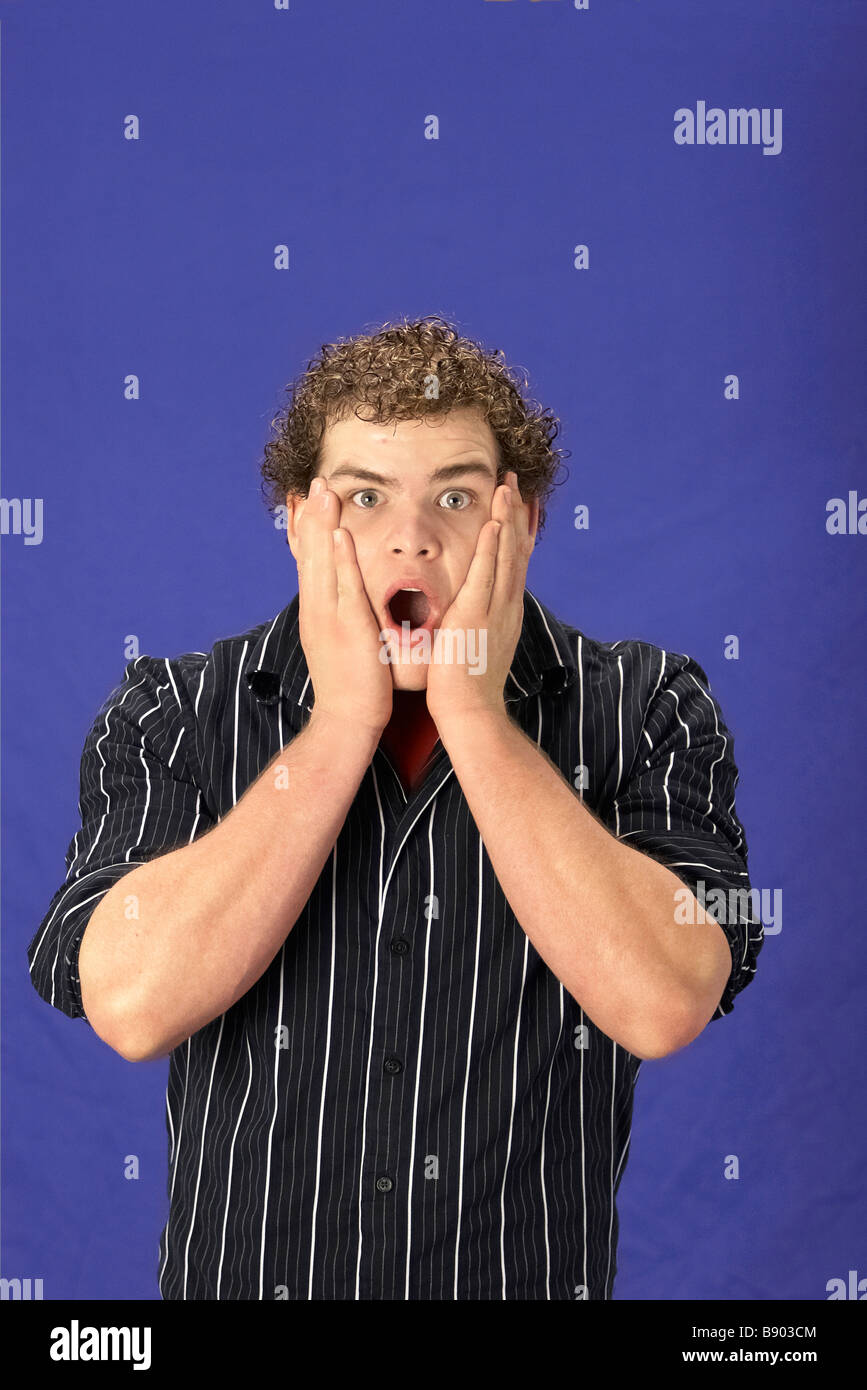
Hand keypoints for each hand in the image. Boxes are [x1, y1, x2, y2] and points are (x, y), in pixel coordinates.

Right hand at [293, 476, 392, 737]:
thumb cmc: (351, 685)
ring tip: (324, 492)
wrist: (346, 720)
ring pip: (324, 563)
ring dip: (324, 525)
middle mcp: (317, 609)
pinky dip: (340, 559)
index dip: (310, 530)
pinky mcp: (347, 628)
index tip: (310, 500)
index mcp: (317, 611)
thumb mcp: (341, 643)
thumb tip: (346, 601)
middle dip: (314, 516)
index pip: (310, 562)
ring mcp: (328, 617)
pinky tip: (341, 534)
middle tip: (315, 481)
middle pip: (312, 554)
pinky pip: (343, 587)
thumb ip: (342, 617)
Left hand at [425, 470, 534, 737]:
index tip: (517, 504)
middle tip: (514, 481)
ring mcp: (494, 609)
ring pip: (505, 554)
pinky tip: (494, 522)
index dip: (516, 531)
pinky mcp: (476, 615)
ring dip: (507, 517)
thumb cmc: (467, 687)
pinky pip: (486, 573)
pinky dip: (491, 546)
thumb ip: (478, 625)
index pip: (514, 563)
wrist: (470, 712)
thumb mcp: (478, 647)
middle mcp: (506, 605)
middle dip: (516, 514)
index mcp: (505, 612)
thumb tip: (474, 612)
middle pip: (516, 550)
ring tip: (507, 486)